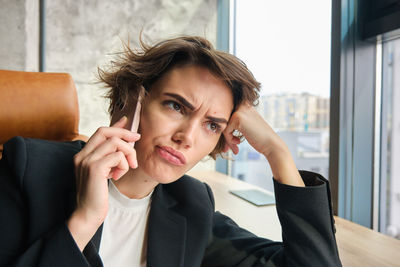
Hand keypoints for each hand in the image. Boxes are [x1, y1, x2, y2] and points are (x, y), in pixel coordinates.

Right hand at [67, 116, 139, 250]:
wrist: (88, 214)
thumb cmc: (98, 195)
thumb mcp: (104, 172)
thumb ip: (110, 157)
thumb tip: (125, 141)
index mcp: (83, 155)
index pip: (100, 131)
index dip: (116, 125)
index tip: (127, 120)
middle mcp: (82, 155)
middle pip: (105, 131)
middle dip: (124, 132)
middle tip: (137, 139)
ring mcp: (87, 161)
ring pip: (115, 142)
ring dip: (127, 154)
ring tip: (127, 168)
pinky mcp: (95, 168)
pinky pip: (117, 156)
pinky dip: (123, 165)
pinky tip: (118, 176)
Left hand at [223, 103, 303, 186]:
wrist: (271, 144)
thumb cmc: (258, 137)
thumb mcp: (246, 125)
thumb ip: (233, 122)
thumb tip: (215, 124)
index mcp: (245, 104)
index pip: (226, 114)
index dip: (226, 128)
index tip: (230, 140)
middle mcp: (242, 104)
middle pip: (223, 119)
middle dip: (225, 134)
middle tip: (228, 147)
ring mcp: (239, 110)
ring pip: (223, 125)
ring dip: (227, 138)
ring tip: (234, 146)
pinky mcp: (237, 118)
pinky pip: (225, 130)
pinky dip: (229, 140)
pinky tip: (238, 143)